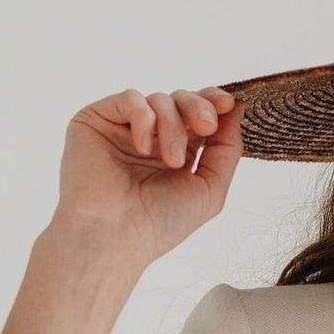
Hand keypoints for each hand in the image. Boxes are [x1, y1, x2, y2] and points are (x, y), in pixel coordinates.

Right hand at [53, 84, 247, 269]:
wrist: (114, 234)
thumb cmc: (160, 222)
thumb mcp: (210, 189)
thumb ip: (227, 149)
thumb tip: (236, 108)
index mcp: (176, 151)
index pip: (197, 115)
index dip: (214, 103)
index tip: (229, 103)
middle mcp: (150, 137)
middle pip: (181, 100)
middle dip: (199, 108)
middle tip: (206, 125)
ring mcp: (123, 128)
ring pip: (159, 99)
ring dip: (173, 127)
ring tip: (172, 161)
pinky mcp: (97, 119)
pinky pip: (130, 99)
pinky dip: (144, 119)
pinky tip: (143, 148)